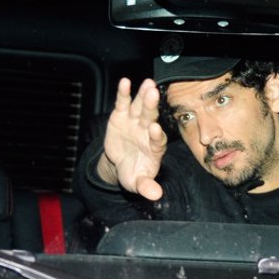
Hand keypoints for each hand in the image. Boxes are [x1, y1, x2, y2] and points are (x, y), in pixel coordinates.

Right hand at [96, 78, 167, 200]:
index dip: (157, 135)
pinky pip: (124, 103)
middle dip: (152, 106)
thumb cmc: (133, 172)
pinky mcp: (122, 115)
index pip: (158, 140)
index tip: (156, 130)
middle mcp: (147, 131)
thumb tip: (156, 196)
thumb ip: (147, 187)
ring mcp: (135, 122)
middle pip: (151, 117)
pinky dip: (124, 93)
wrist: (120, 163)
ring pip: (141, 107)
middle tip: (154, 94)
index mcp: (155, 148)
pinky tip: (125, 82)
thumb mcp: (138, 183)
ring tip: (147, 84)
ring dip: (143, 95)